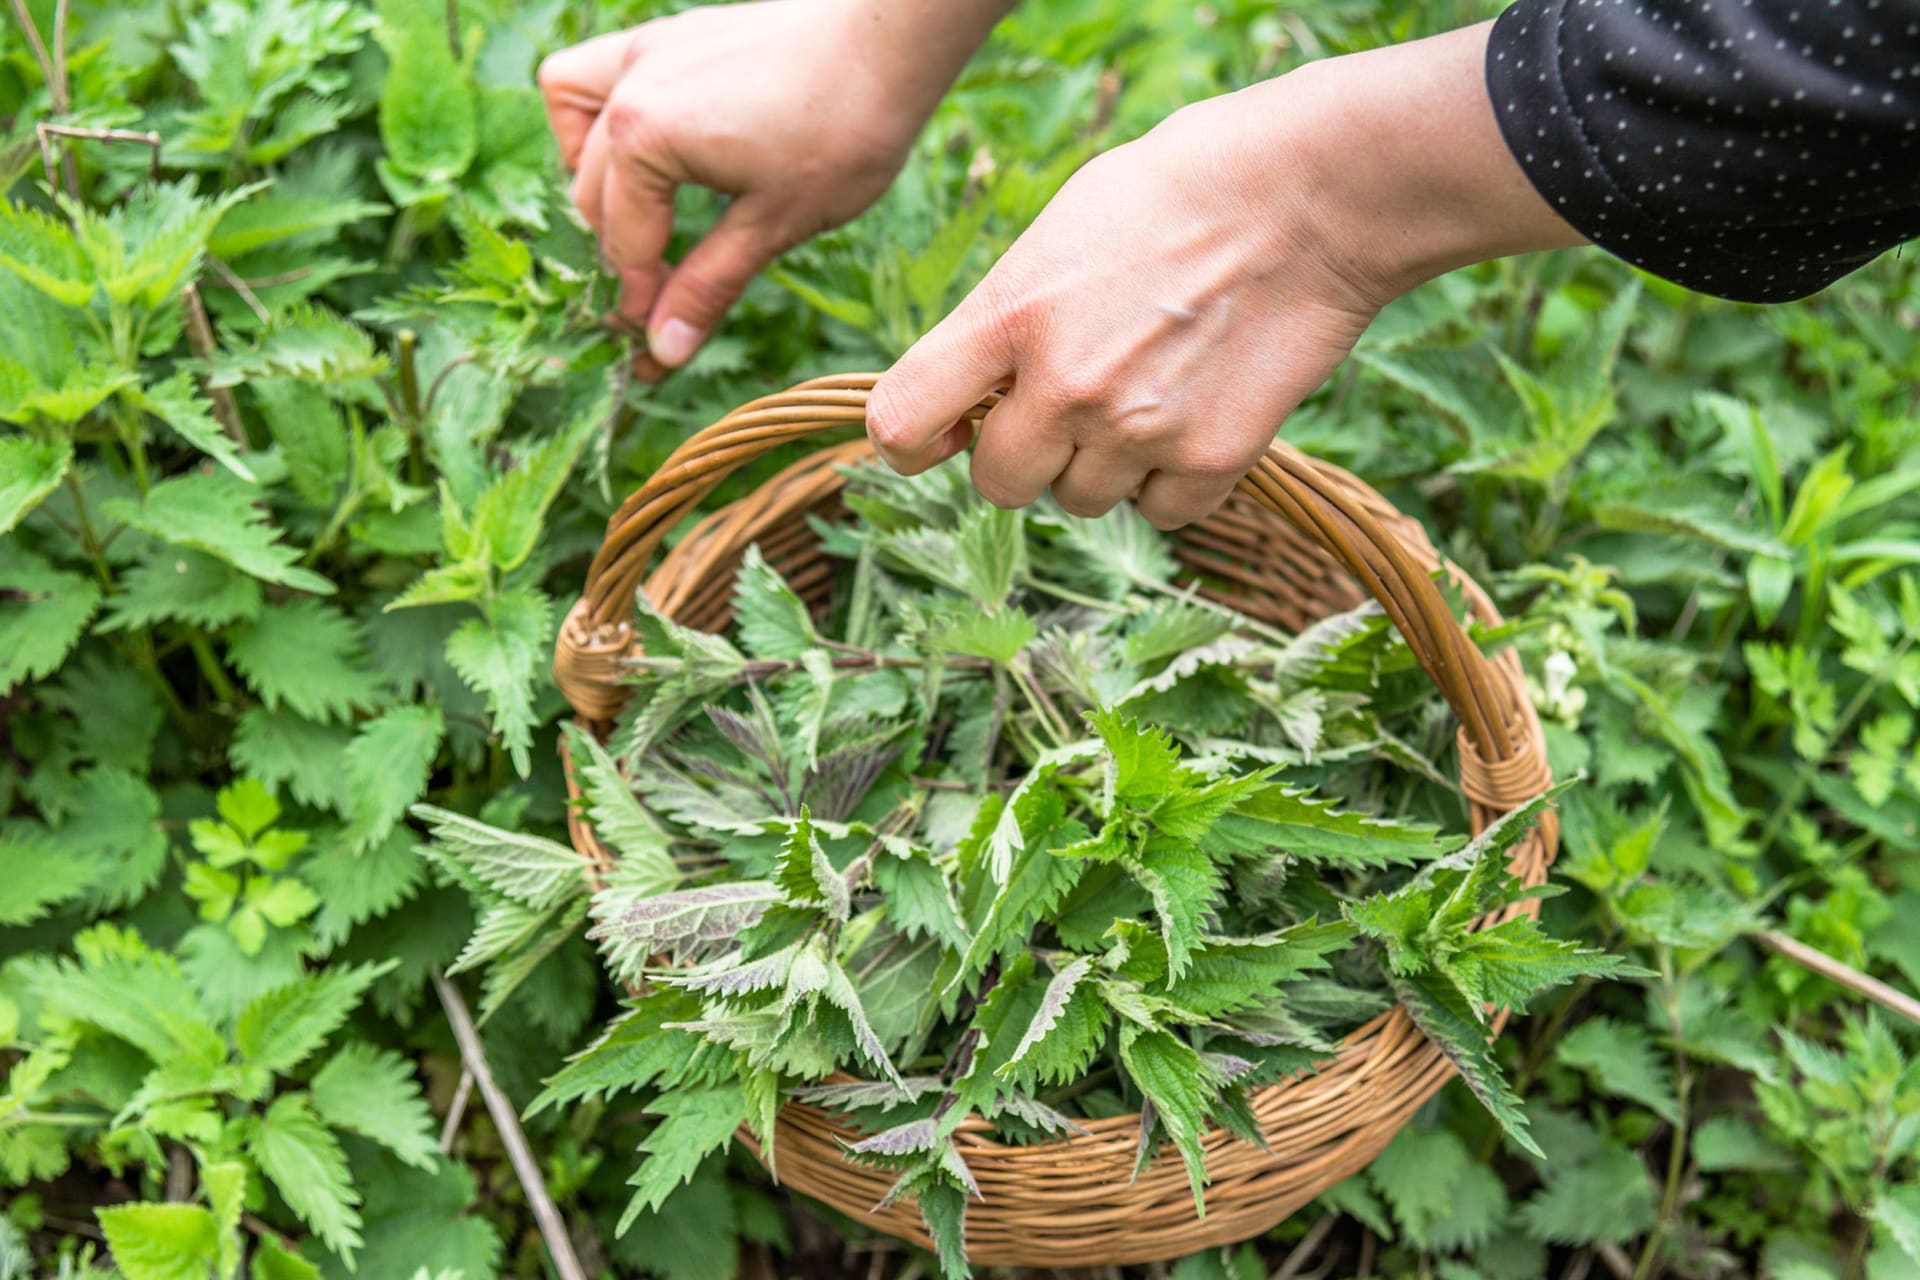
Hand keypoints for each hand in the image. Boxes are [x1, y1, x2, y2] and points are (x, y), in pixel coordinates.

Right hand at [539, 0, 948, 370]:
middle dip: (621, 255)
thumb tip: (662, 352)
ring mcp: (644, 51)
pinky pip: (597, 76)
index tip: (653, 351)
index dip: (640, 304)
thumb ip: (707, 285)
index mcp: (643, 135)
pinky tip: (647, 152)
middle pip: (594, 194)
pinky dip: (602, 119)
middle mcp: (627, 84)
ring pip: (576, 124)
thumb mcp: (775, 224)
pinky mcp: (670, 37)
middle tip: (658, 306)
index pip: (624, 243)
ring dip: (595, 182)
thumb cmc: (844, 129)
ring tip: (643, 225)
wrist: (891, 42)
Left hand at [866, 22, 1584, 528]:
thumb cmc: (1175, 196)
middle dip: (1022, 455)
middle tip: (1067, 406)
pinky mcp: (1211, 459)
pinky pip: (1159, 513)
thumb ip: (1004, 322)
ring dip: (1101, 466)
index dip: (909, 442)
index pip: (904, 421)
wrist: (1308, 197)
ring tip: (1147, 391)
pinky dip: (1168, 481)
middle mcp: (1065, 387)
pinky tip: (1191, 415)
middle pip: (997, 483)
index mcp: (1009, 316)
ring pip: (1080, 501)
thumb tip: (969, 394)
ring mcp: (1139, 430)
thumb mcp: (1056, 236)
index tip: (935, 437)